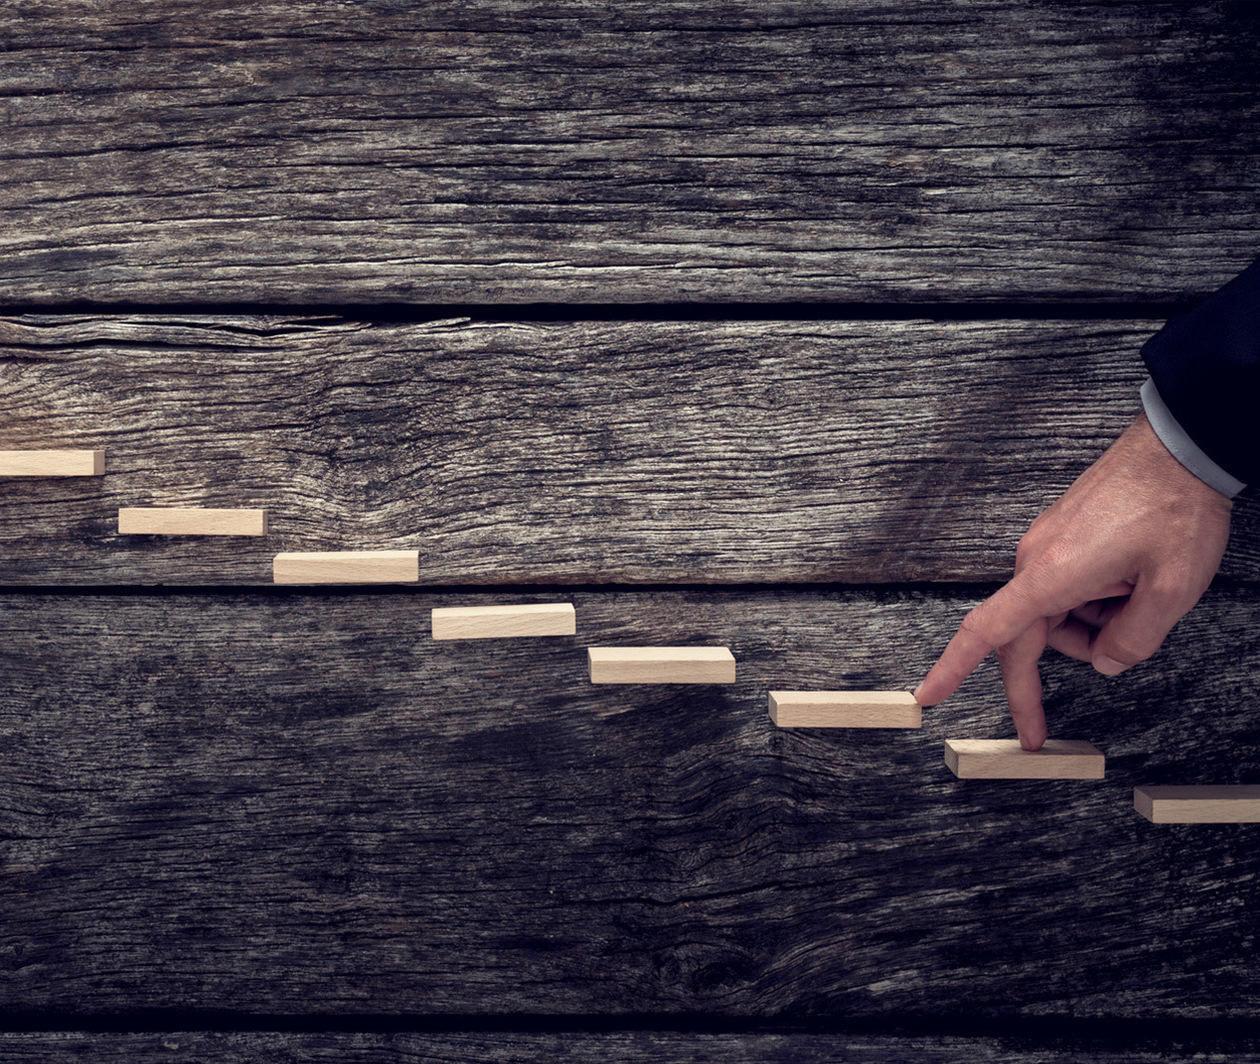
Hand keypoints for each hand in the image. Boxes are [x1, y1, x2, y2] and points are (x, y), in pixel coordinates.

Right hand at [913, 410, 1232, 748]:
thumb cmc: (1173, 506)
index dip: (953, 668)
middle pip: (1023, 638)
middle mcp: (1037, 560)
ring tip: (1139, 602)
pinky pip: (1064, 589)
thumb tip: (1105, 662)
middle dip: (1036, 682)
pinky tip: (1131, 585)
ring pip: (1051, 616)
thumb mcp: (1172, 589)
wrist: (1179, 447)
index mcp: (1052, 575)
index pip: (987, 631)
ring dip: (1087, 630)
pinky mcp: (1061, 537)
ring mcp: (1046, 546)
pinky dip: (1093, 603)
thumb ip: (1134, 640)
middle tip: (1040, 731)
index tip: (928, 695)